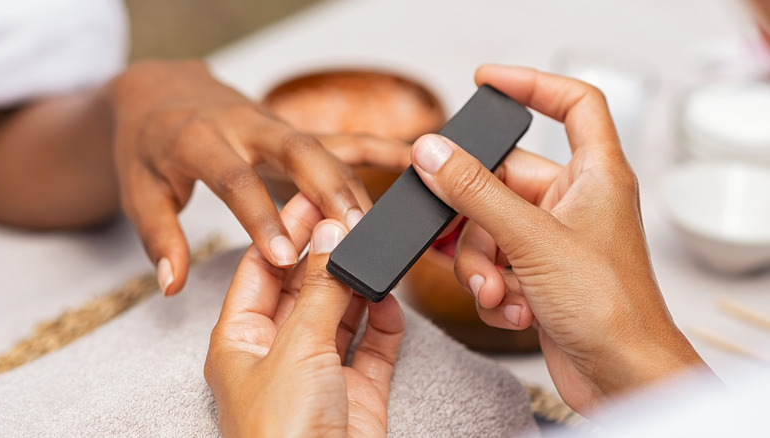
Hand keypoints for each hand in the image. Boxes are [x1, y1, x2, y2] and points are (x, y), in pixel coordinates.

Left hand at [108, 60, 409, 294]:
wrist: (162, 93)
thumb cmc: (149, 147)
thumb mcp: (139, 192)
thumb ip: (159, 237)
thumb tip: (172, 283)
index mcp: (199, 141)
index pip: (235, 180)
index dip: (260, 217)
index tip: (284, 256)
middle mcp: (244, 127)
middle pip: (295, 152)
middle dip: (328, 190)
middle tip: (353, 231)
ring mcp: (275, 125)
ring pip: (324, 149)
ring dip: (354, 185)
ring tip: (380, 227)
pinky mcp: (295, 130)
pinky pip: (340, 137)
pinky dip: (377, 147)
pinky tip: (409, 158)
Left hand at [204, 193, 404, 436]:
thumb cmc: (283, 436)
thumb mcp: (297, 348)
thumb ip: (321, 289)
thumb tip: (333, 233)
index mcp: (241, 341)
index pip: (261, 270)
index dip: (284, 233)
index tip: (313, 198)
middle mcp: (278, 353)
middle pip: (304, 287)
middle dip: (328, 253)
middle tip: (354, 215)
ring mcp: (319, 372)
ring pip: (342, 312)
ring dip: (359, 284)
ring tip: (376, 248)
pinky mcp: (357, 390)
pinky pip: (373, 344)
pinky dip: (384, 320)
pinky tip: (389, 299)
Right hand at [410, 65, 708, 413]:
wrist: (621, 379)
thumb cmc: (612, 309)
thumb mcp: (531, 239)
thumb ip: (476, 192)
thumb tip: (434, 153)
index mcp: (595, 175)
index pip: (573, 105)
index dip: (531, 84)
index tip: (487, 81)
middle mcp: (573, 202)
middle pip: (502, 182)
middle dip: (478, 222)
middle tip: (471, 240)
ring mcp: (553, 240)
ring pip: (489, 229)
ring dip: (483, 264)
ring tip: (500, 291)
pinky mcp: (538, 275)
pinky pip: (495, 263)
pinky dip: (494, 287)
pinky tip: (514, 308)